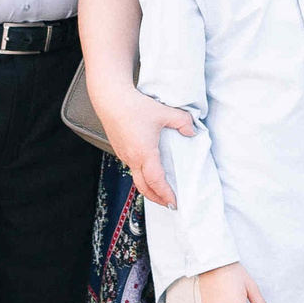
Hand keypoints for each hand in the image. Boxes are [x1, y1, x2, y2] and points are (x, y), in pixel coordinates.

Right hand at [101, 83, 195, 206]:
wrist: (111, 99)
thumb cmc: (135, 106)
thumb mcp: (164, 112)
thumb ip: (182, 121)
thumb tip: (192, 132)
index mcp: (144, 153)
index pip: (156, 181)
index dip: (166, 194)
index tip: (175, 202)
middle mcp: (132, 158)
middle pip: (144, 187)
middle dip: (157, 198)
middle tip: (170, 203)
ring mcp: (124, 155)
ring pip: (137, 178)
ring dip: (149, 187)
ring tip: (162, 190)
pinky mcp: (121, 150)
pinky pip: (132, 168)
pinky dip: (142, 176)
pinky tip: (150, 172)